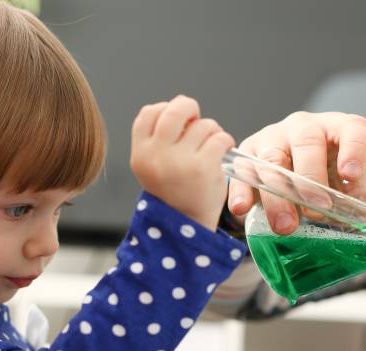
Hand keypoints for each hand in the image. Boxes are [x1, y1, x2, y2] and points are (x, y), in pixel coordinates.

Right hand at [130, 95, 234, 230]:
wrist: (185, 228)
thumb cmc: (174, 192)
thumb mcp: (152, 167)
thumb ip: (159, 139)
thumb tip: (182, 107)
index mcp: (140, 154)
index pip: (149, 113)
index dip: (165, 110)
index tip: (177, 123)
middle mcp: (156, 155)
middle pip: (175, 110)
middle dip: (190, 108)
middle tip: (197, 120)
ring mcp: (179, 161)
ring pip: (202, 124)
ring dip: (212, 130)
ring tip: (211, 146)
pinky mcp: (203, 168)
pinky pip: (219, 138)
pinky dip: (225, 141)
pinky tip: (222, 152)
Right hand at [229, 111, 365, 233]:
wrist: (286, 167)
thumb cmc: (323, 174)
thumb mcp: (345, 185)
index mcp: (339, 130)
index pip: (353, 130)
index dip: (355, 150)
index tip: (353, 176)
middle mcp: (304, 128)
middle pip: (307, 144)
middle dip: (311, 180)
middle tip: (316, 210)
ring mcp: (273, 138)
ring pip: (272, 160)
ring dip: (278, 195)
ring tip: (286, 226)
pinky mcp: (246, 154)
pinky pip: (241, 170)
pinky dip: (241, 190)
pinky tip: (242, 209)